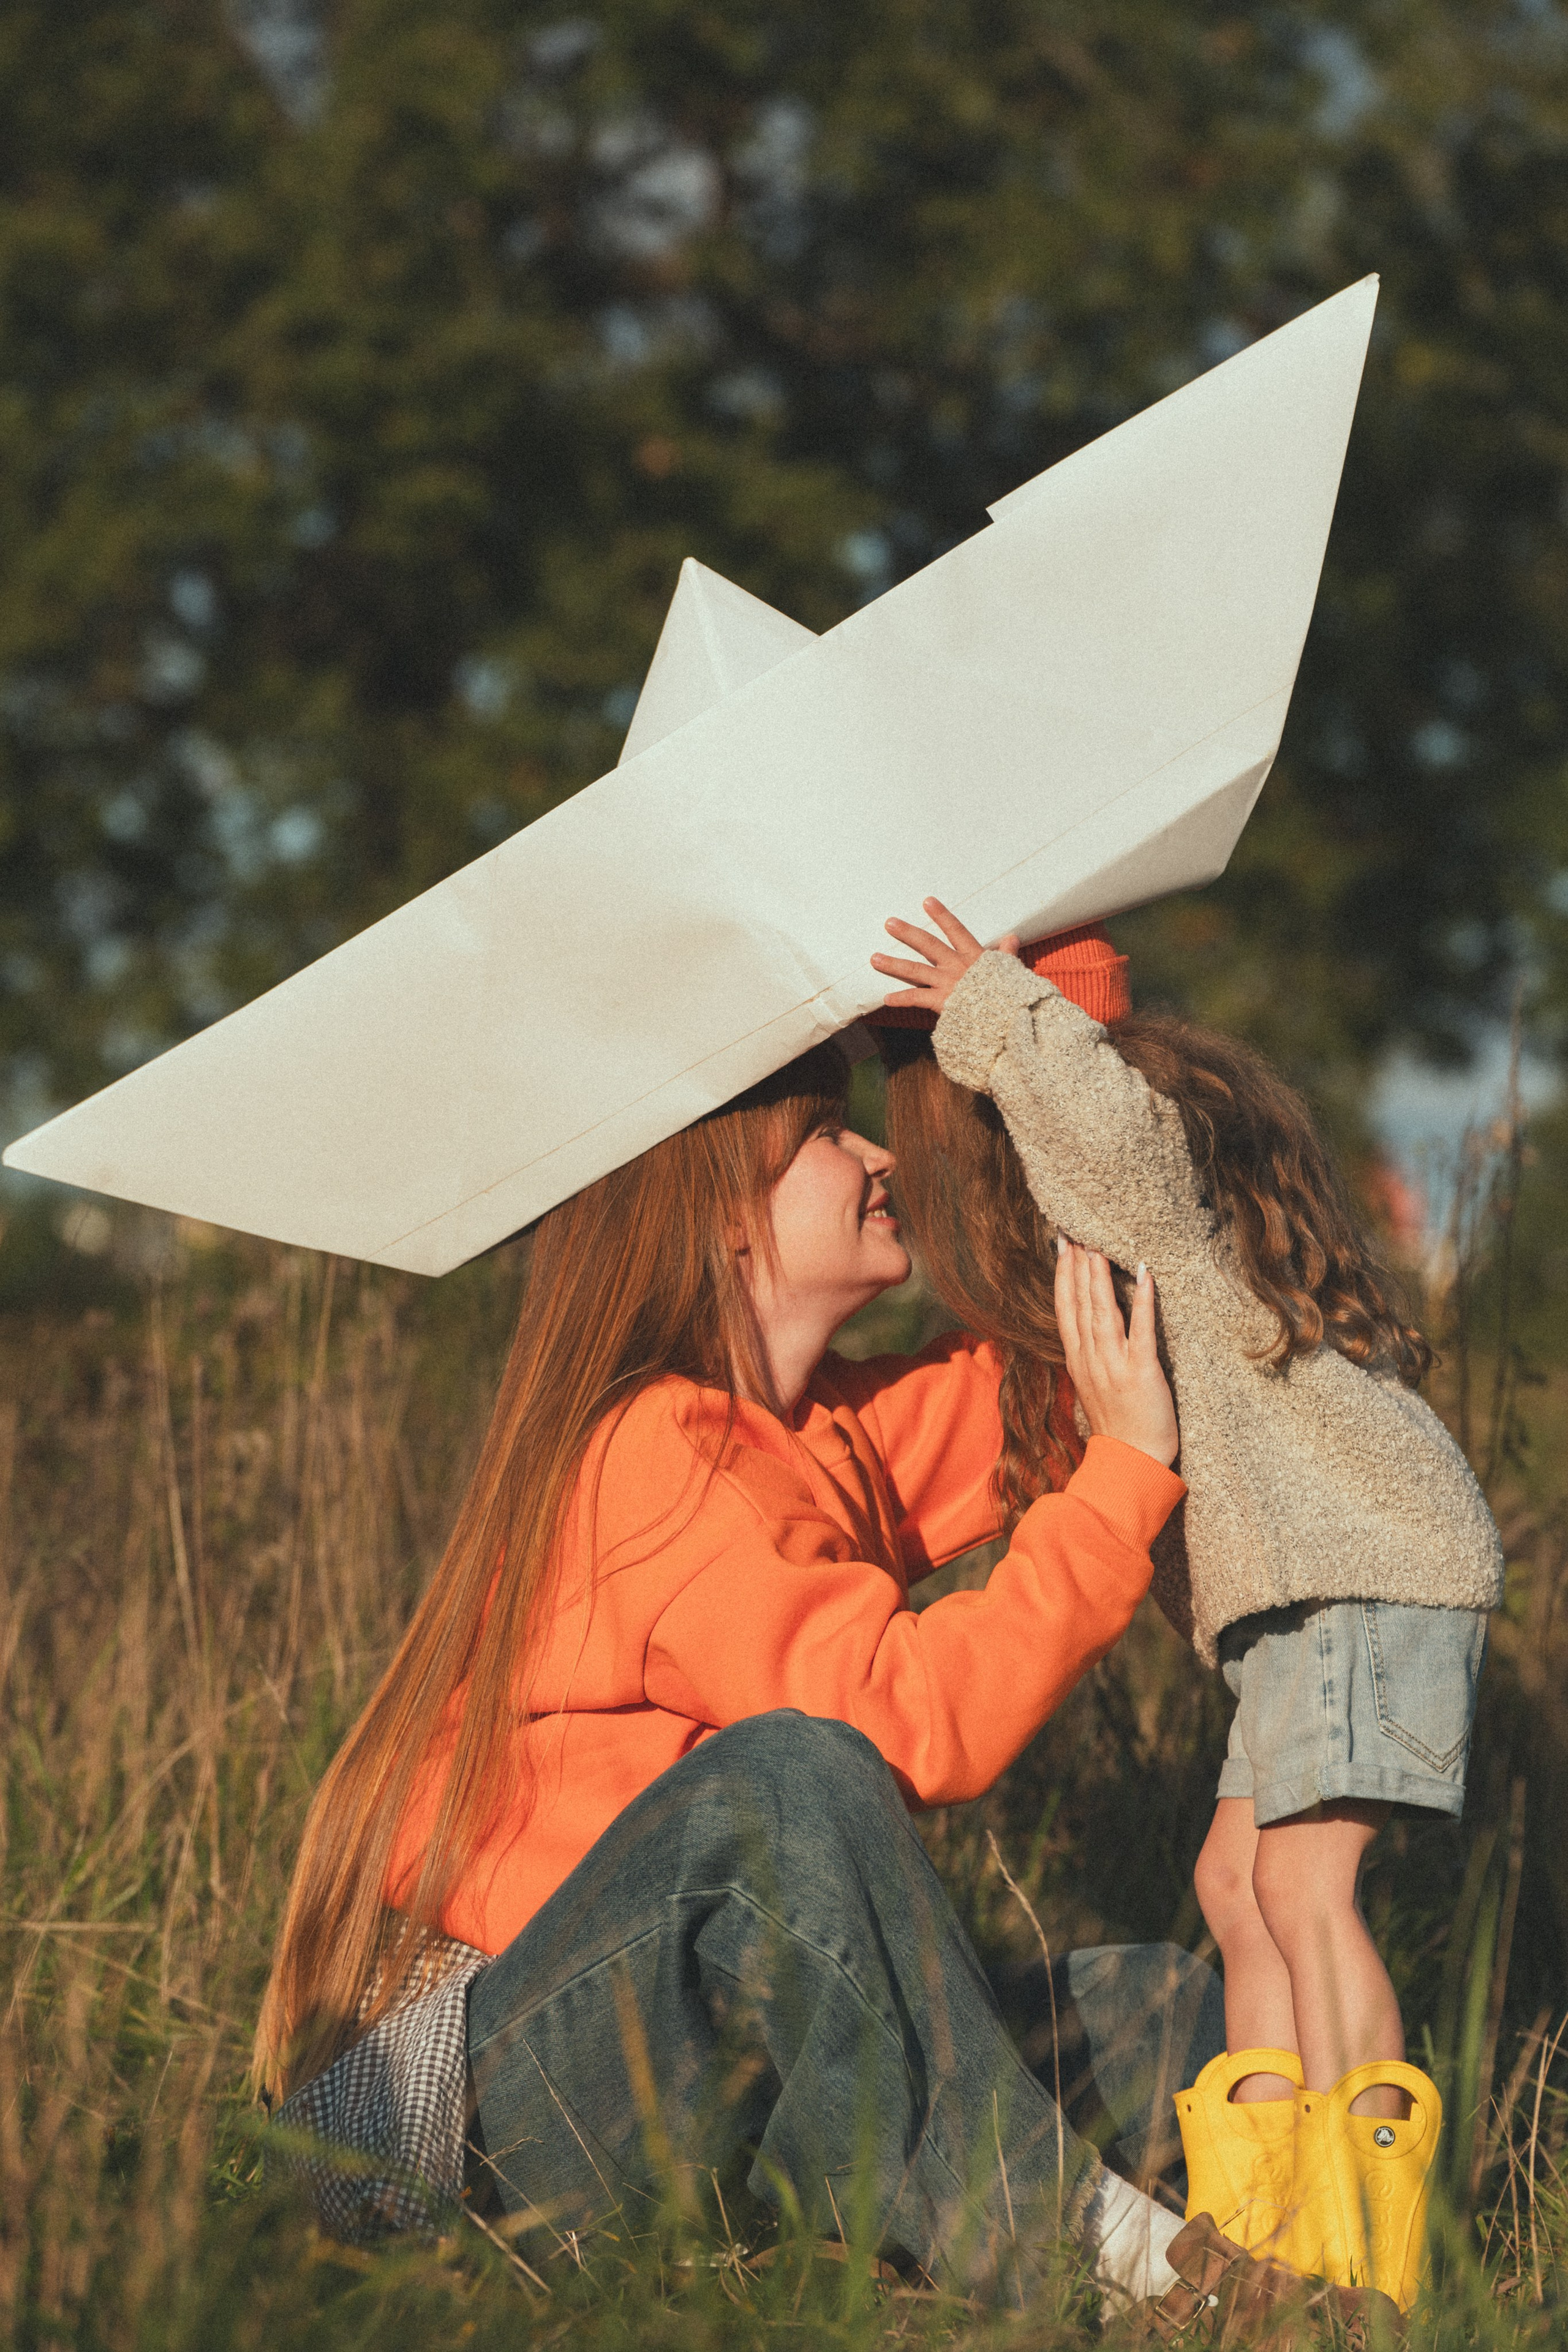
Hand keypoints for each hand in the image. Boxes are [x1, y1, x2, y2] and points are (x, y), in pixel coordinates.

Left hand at [871, 896, 1020, 1018]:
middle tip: (889, 923)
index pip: (956, 930)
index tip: (927, 901)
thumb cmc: (1009, 994)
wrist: (1005, 1017)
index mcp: (973, 956)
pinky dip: (901, 999)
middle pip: (928, 945)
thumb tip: (1012, 937)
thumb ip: (1006, 953)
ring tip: (874, 958)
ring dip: (893, 964)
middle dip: (908, 933)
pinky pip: (916, 999)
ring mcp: (946, 983)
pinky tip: (885, 999)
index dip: (942, 916)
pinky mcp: (940, 1002)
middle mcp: (956, 966)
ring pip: (915, 970)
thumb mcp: (1010, 971)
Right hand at [1055, 1241, 1178, 1467]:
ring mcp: (1114, 1364)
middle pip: (1080, 1304)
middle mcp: (1091, 1358)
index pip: (1065, 1309)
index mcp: (1079, 1360)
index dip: (1063, 1275)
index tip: (1062, 1245)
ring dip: (1099, 1277)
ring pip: (1102, 1312)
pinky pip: (1141, 1331)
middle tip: (1076, 1231)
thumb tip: (1090, 1325)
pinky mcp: (1141, 1371)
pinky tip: (1145, 1276)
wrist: (1133, 1461)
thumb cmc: (1119, 1424)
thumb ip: (1091, 1353)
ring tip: (1098, 1246)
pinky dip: (1142, 1302)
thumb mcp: (1094, 1385)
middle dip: (1077, 1266)